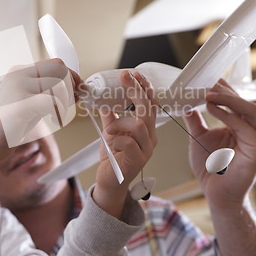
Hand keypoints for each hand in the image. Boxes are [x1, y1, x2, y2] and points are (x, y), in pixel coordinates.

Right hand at [0, 59, 83, 146]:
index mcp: (19, 72)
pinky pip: (52, 102)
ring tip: (58, 114)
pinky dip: (59, 112)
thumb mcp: (26, 102)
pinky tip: (54, 120)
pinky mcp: (19, 106)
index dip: (72, 76)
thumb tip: (75, 89)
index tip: (78, 90)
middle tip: (71, 103)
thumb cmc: (4, 126)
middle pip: (60, 69)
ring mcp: (18, 89)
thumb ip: (47, 93)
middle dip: (72, 87)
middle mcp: (18, 76)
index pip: (56, 63)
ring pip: (59, 84)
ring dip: (66, 102)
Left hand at [93, 71, 157, 217]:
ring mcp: (146, 150)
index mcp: (146, 130)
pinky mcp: (137, 161)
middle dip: (137, 91)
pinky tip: (111, 142)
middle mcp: (150, 138)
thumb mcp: (111, 132)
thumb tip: (104, 99)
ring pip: (139, 125)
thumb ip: (110, 116)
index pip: (151, 104)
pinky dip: (118, 139)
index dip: (144, 88)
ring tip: (109, 130)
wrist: (109, 182)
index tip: (135, 74)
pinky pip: (129, 142)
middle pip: (148, 110)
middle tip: (126, 77)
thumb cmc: (113, 158)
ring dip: (120, 123)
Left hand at [183, 79, 255, 211]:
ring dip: (228, 99)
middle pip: (245, 102)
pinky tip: (211, 107)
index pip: (237, 102)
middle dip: (226, 91)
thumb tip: (185, 102)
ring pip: (249, 110)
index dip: (224, 89)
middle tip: (207, 82)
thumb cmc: (210, 169)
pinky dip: (228, 115)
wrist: (216, 195)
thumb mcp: (198, 138)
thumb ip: (195, 120)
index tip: (206, 78)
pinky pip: (244, 127)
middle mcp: (255, 132)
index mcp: (244, 127)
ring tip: (208, 93)